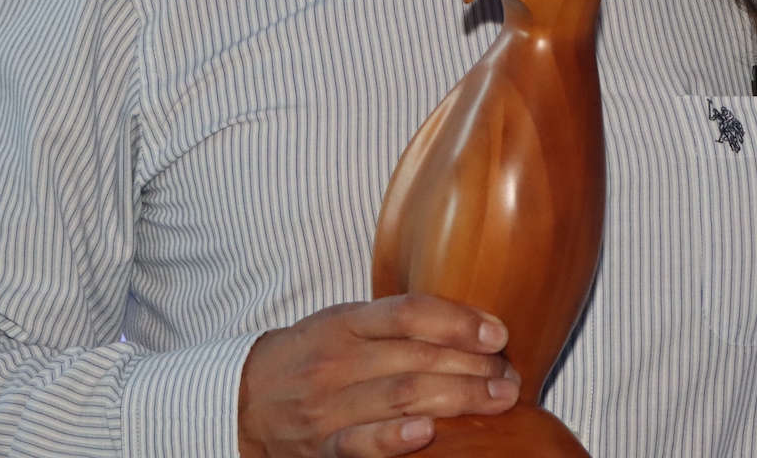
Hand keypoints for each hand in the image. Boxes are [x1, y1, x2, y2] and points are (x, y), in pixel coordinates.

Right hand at [237, 294, 520, 457]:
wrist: (247, 399)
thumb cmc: (313, 355)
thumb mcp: (344, 323)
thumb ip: (395, 322)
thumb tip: (471, 324)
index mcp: (344, 324)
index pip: (408, 313)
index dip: (458, 321)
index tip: (498, 333)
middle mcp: (336, 362)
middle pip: (415, 358)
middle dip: (473, 366)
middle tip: (509, 375)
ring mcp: (328, 408)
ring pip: (401, 397)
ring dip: (458, 397)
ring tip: (498, 398)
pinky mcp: (322, 448)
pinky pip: (360, 444)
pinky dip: (394, 440)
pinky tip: (430, 432)